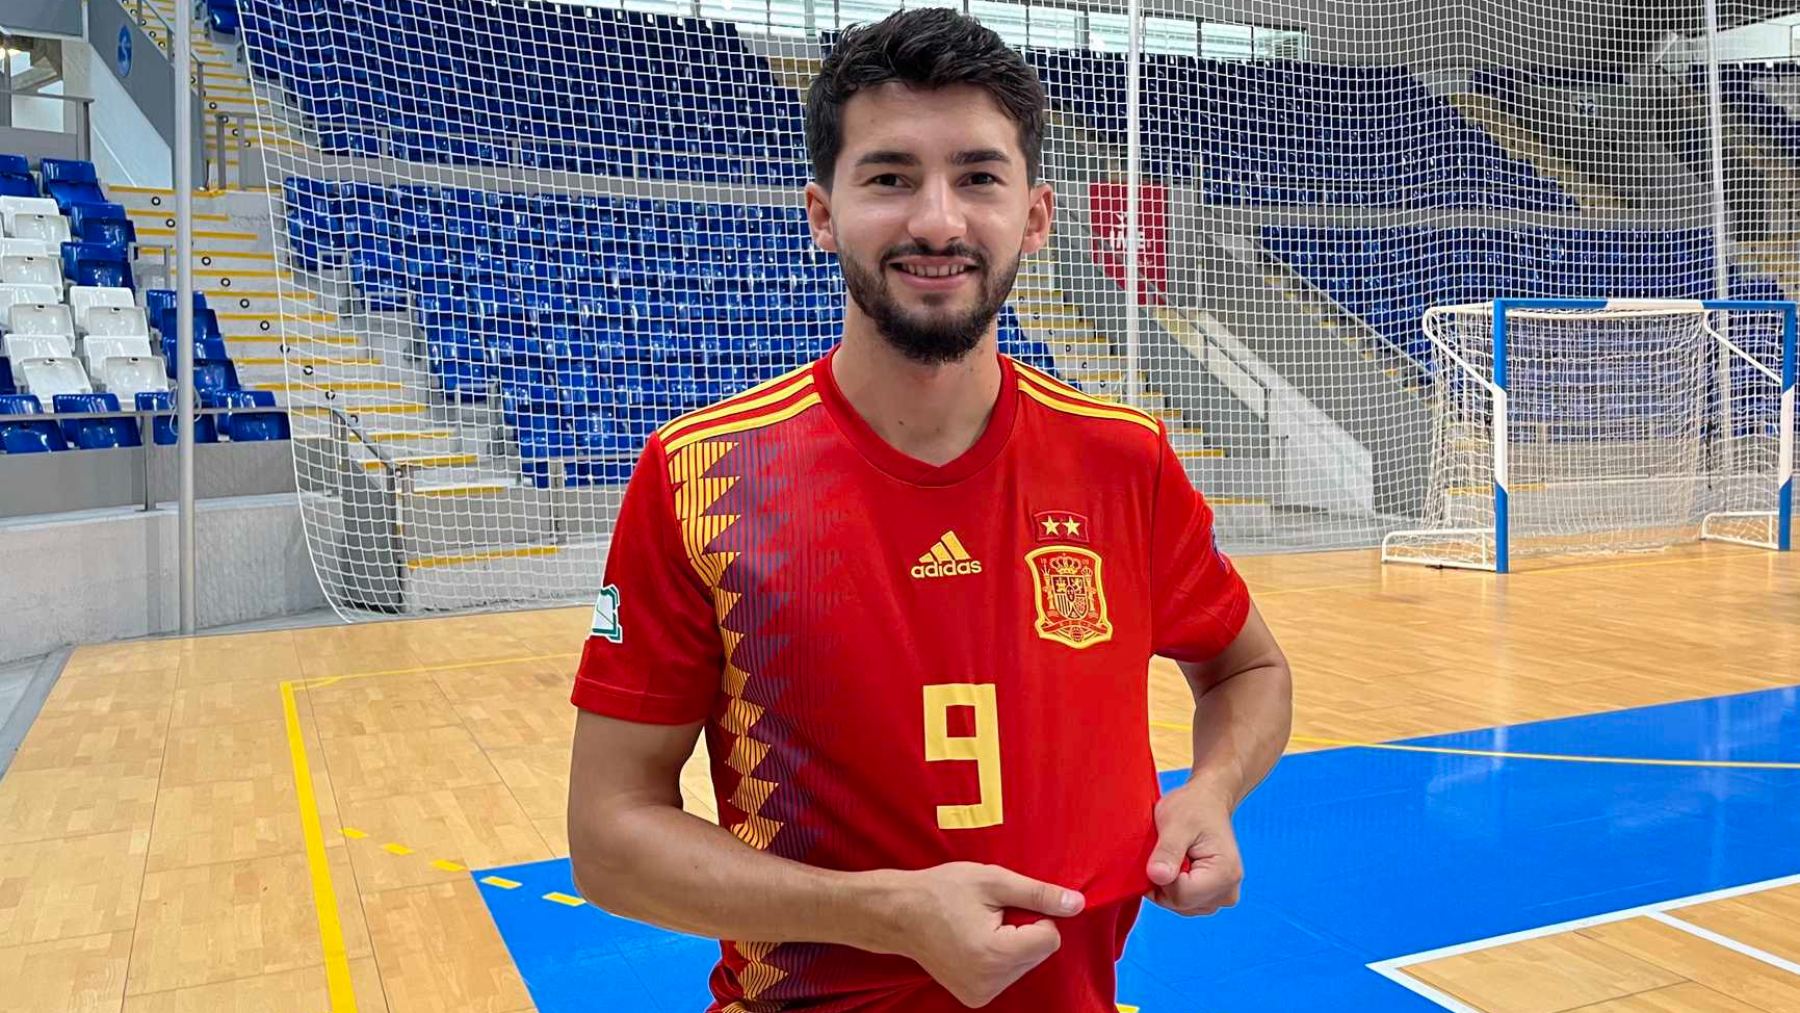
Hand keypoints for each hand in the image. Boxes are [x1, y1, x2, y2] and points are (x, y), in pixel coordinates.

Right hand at [886, 862, 1085, 1007]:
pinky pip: (1009, 974)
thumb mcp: (993, 880)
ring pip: (1026, 964)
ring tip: (978, 927)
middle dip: (1023, 930)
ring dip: (1013, 944)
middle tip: (988, 915)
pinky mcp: (976, 998)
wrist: (899, 914)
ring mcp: (981, 994)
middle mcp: (990, 982)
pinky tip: (974, 942)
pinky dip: (1001, 957)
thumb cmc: (942, 890)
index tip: (1003, 906)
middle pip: (1039, 953)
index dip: (1034, 915)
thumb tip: (1078, 904)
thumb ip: (1038, 894)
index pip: (1050, 938)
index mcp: (995, 954)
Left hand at [1145, 782, 1242, 916]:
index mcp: (1224, 875)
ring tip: (1177, 856)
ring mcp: (1223, 896)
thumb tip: (1157, 876)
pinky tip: (1179, 865)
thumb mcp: (1175, 824)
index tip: (1163, 853)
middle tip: (1170, 852)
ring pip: (1181, 905)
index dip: (1161, 878)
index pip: (1180, 896)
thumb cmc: (1193, 808)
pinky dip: (1175, 887)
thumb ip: (1167, 852)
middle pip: (1180, 904)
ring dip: (1169, 884)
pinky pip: (1185, 903)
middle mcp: (1228, 891)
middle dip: (1164, 882)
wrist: (1208, 803)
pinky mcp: (1214, 896)